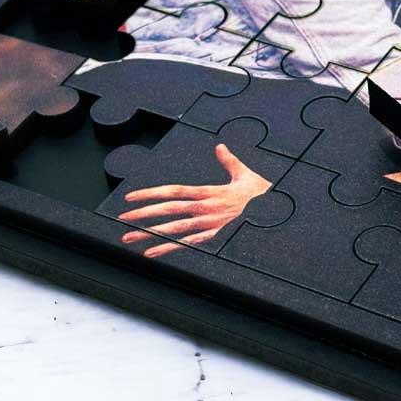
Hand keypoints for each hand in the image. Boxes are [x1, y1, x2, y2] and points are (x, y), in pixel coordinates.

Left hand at [117, 143, 272, 257]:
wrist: (277, 211)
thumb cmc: (261, 194)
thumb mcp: (244, 173)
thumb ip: (229, 161)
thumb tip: (220, 147)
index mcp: (209, 191)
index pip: (173, 191)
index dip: (150, 193)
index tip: (131, 197)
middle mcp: (205, 208)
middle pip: (168, 210)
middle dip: (143, 214)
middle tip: (122, 218)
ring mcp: (208, 224)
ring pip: (173, 228)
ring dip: (149, 233)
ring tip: (129, 237)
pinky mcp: (215, 237)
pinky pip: (188, 245)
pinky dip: (168, 249)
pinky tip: (151, 253)